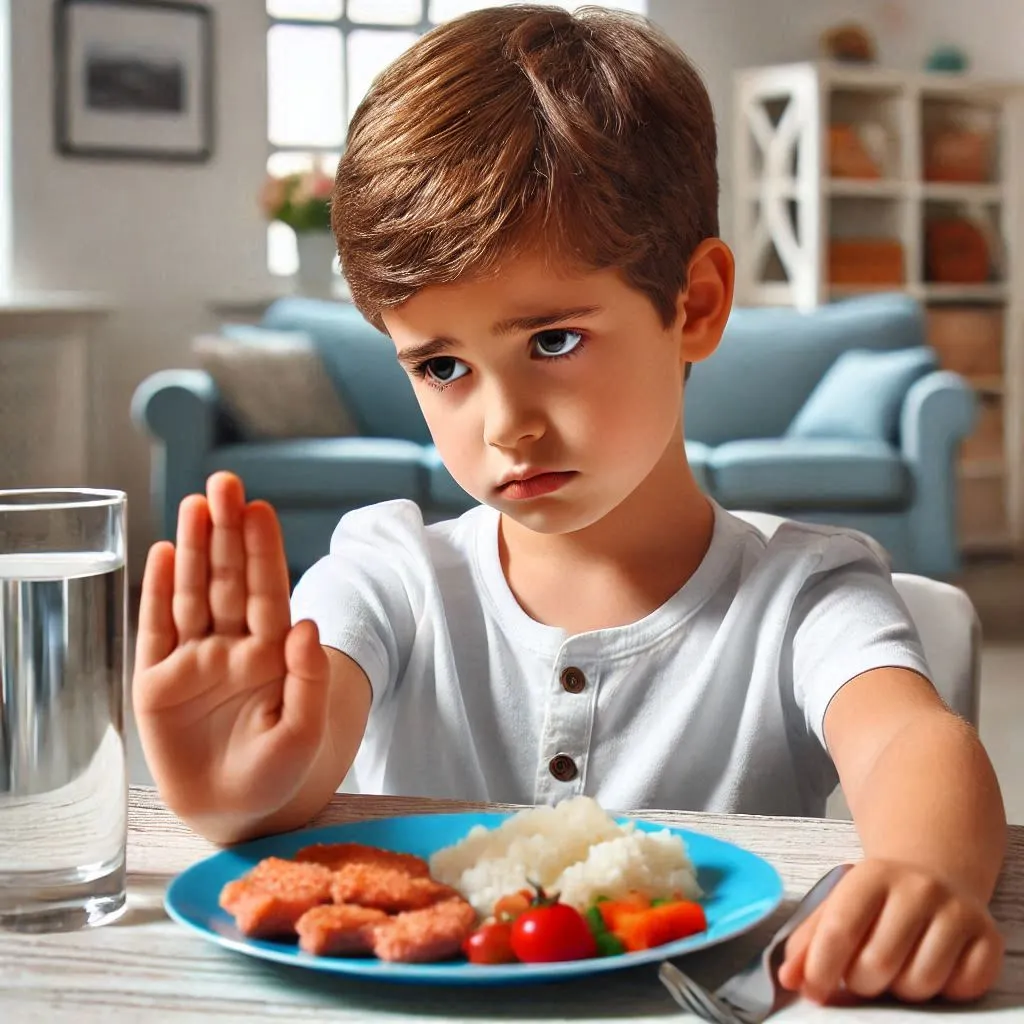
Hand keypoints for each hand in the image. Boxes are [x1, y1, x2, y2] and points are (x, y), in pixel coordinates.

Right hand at [133, 472, 330, 836]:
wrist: (235, 812)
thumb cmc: (278, 772)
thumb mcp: (304, 732)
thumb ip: (308, 680)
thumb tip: (307, 625)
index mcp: (270, 654)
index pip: (266, 592)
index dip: (262, 551)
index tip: (260, 509)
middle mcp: (231, 647)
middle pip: (227, 580)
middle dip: (226, 533)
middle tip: (226, 482)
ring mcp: (193, 661)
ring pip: (191, 594)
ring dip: (192, 550)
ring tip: (194, 504)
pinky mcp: (156, 683)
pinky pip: (156, 630)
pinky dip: (157, 593)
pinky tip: (162, 553)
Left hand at [779, 859, 1003, 1003]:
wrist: (933, 874)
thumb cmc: (876, 900)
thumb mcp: (839, 904)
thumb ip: (809, 940)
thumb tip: (788, 978)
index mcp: (872, 875)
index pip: (840, 929)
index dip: (820, 968)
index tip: (812, 990)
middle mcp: (918, 887)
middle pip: (878, 964)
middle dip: (861, 982)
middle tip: (862, 972)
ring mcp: (957, 911)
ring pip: (920, 984)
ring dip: (901, 990)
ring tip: (897, 967)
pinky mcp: (988, 937)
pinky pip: (962, 989)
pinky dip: (944, 992)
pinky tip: (932, 967)